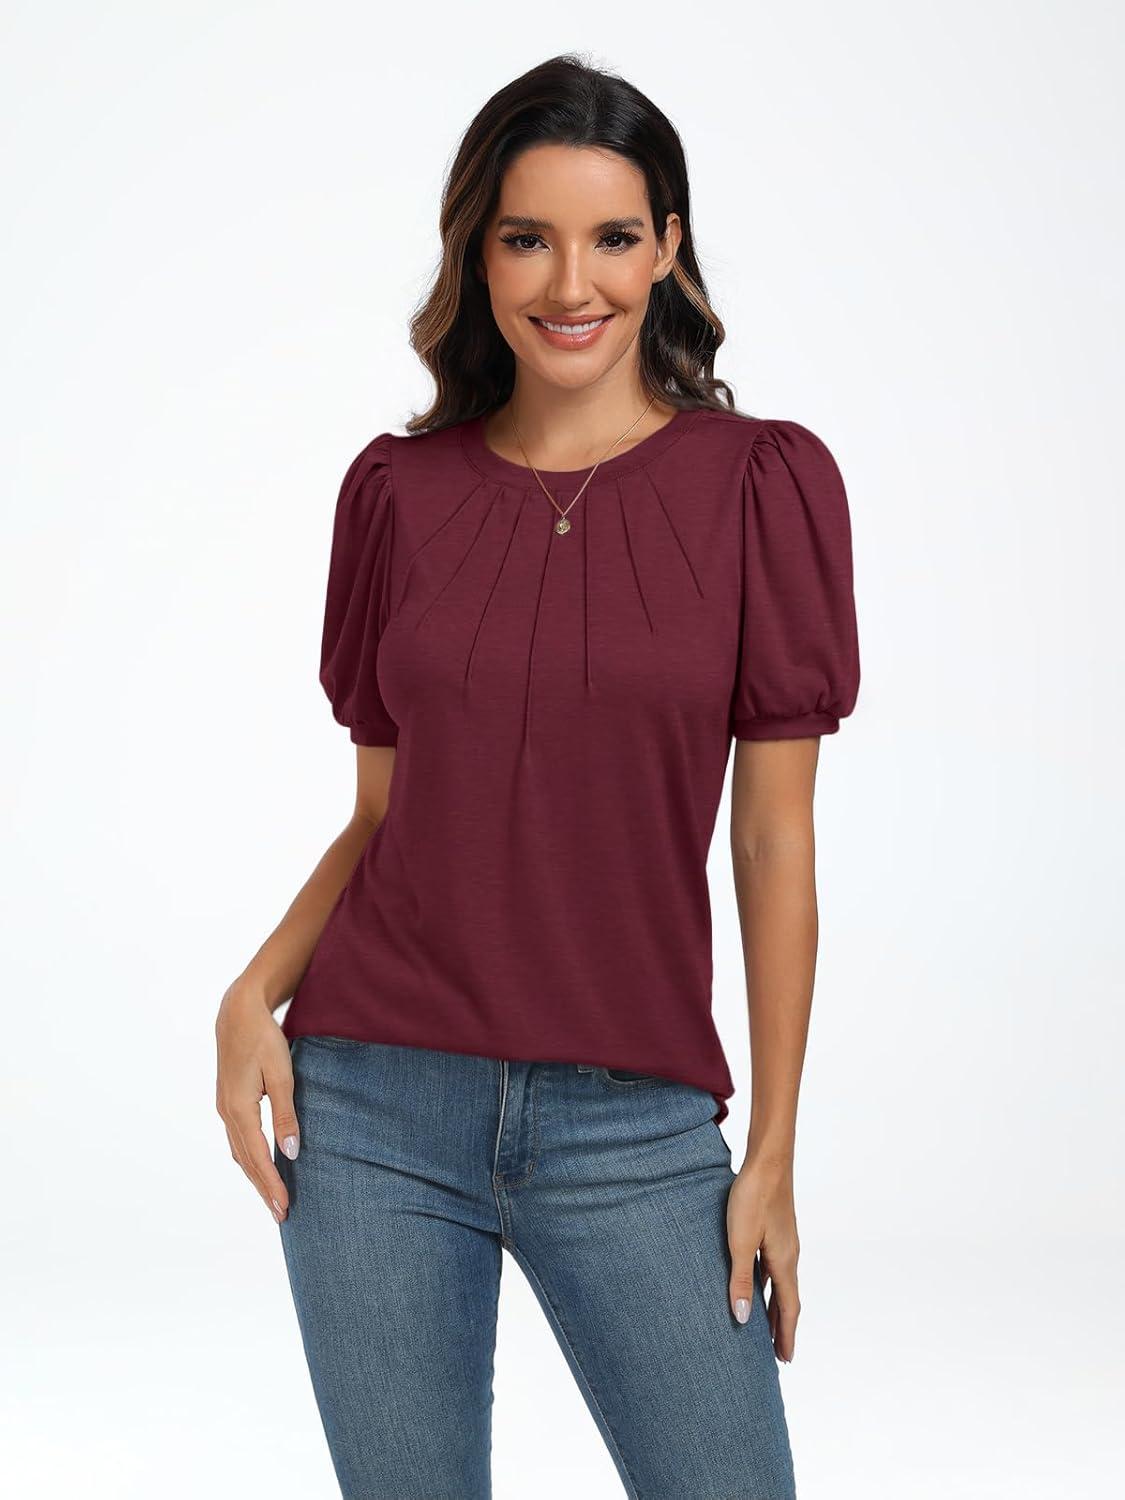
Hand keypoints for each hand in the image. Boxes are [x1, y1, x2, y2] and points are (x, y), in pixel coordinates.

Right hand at [214, 983, 299, 1223]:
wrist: (237, 1013)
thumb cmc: (263, 1039)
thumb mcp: (282, 1073)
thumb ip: (286, 1114)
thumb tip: (290, 1152)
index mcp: (240, 1108)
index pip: (257, 1157)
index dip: (271, 1185)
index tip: (284, 1207)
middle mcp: (227, 1113)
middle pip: (246, 1161)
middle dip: (263, 1189)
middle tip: (280, 1214)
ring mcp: (224, 1108)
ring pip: (240, 1152)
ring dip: (255, 1176)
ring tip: (272, 1197)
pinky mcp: (228, 1102)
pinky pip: (238, 1139)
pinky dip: (249, 1158)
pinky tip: (260, 1166)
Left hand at [725, 1153, 799, 1361]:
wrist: (768, 1160)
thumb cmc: (754, 1198)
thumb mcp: (741, 1242)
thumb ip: (740, 1279)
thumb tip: (741, 1319)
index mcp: (783, 1262)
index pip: (788, 1309)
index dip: (786, 1335)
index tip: (785, 1360)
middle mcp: (788, 1255)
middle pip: (787, 1299)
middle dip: (782, 1326)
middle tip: (777, 1353)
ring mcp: (783, 1241)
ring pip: (780, 1283)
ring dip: (774, 1305)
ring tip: (766, 1325)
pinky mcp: (775, 1229)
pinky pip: (773, 1266)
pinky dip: (768, 1283)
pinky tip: (756, 1281)